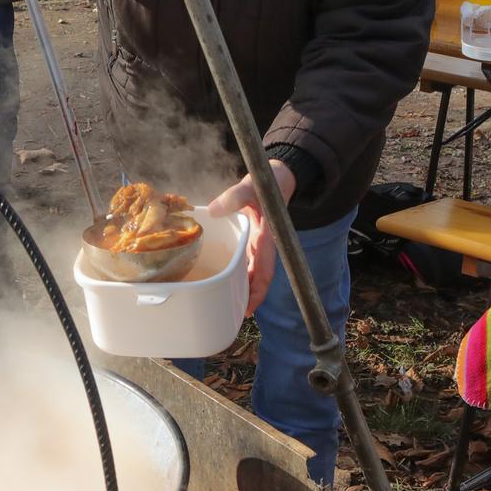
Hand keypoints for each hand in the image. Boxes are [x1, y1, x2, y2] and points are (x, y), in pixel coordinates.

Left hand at [205, 160, 294, 317]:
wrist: (277, 177)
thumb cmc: (267, 182)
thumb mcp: (250, 186)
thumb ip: (234, 196)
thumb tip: (212, 210)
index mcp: (266, 238)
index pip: (264, 273)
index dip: (257, 293)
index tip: (248, 309)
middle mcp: (262, 246)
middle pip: (257, 279)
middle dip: (246, 298)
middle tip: (229, 314)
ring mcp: (257, 244)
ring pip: (251, 273)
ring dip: (241, 288)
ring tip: (225, 304)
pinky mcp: (251, 239)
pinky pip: (245, 260)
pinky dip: (237, 272)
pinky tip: (223, 279)